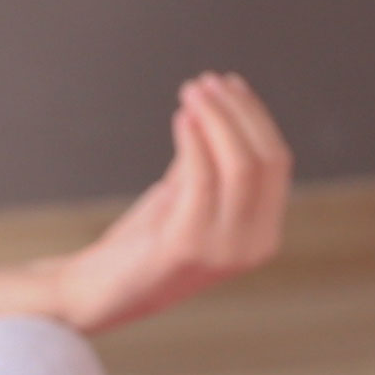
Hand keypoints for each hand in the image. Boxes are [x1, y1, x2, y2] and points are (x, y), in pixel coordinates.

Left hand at [36, 72, 291, 334]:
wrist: (98, 292)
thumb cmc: (142, 244)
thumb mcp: (187, 196)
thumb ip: (209, 160)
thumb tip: (220, 106)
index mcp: (263, 235)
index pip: (277, 162)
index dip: (255, 117)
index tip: (229, 84)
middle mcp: (253, 246)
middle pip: (265, 159)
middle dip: (238, 111)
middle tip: (207, 82)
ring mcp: (224, 250)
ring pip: (240, 164)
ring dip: (217, 118)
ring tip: (192, 91)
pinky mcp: (187, 247)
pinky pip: (201, 179)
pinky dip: (195, 140)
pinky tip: (181, 117)